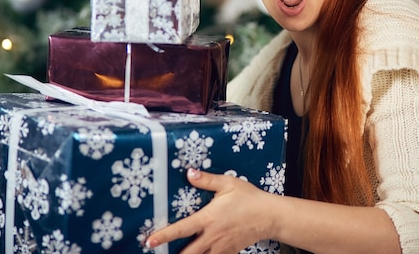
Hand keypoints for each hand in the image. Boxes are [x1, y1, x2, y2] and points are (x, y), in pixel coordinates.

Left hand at [144, 168, 274, 253]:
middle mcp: (212, 236)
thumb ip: (206, 180)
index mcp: (209, 219)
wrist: (269, 216)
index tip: (149, 242)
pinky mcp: (230, 252)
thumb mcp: (227, 184)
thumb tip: (189, 173)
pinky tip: (203, 252)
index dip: (164, 236)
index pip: (181, 230)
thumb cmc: (249, 198)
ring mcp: (221, 247)